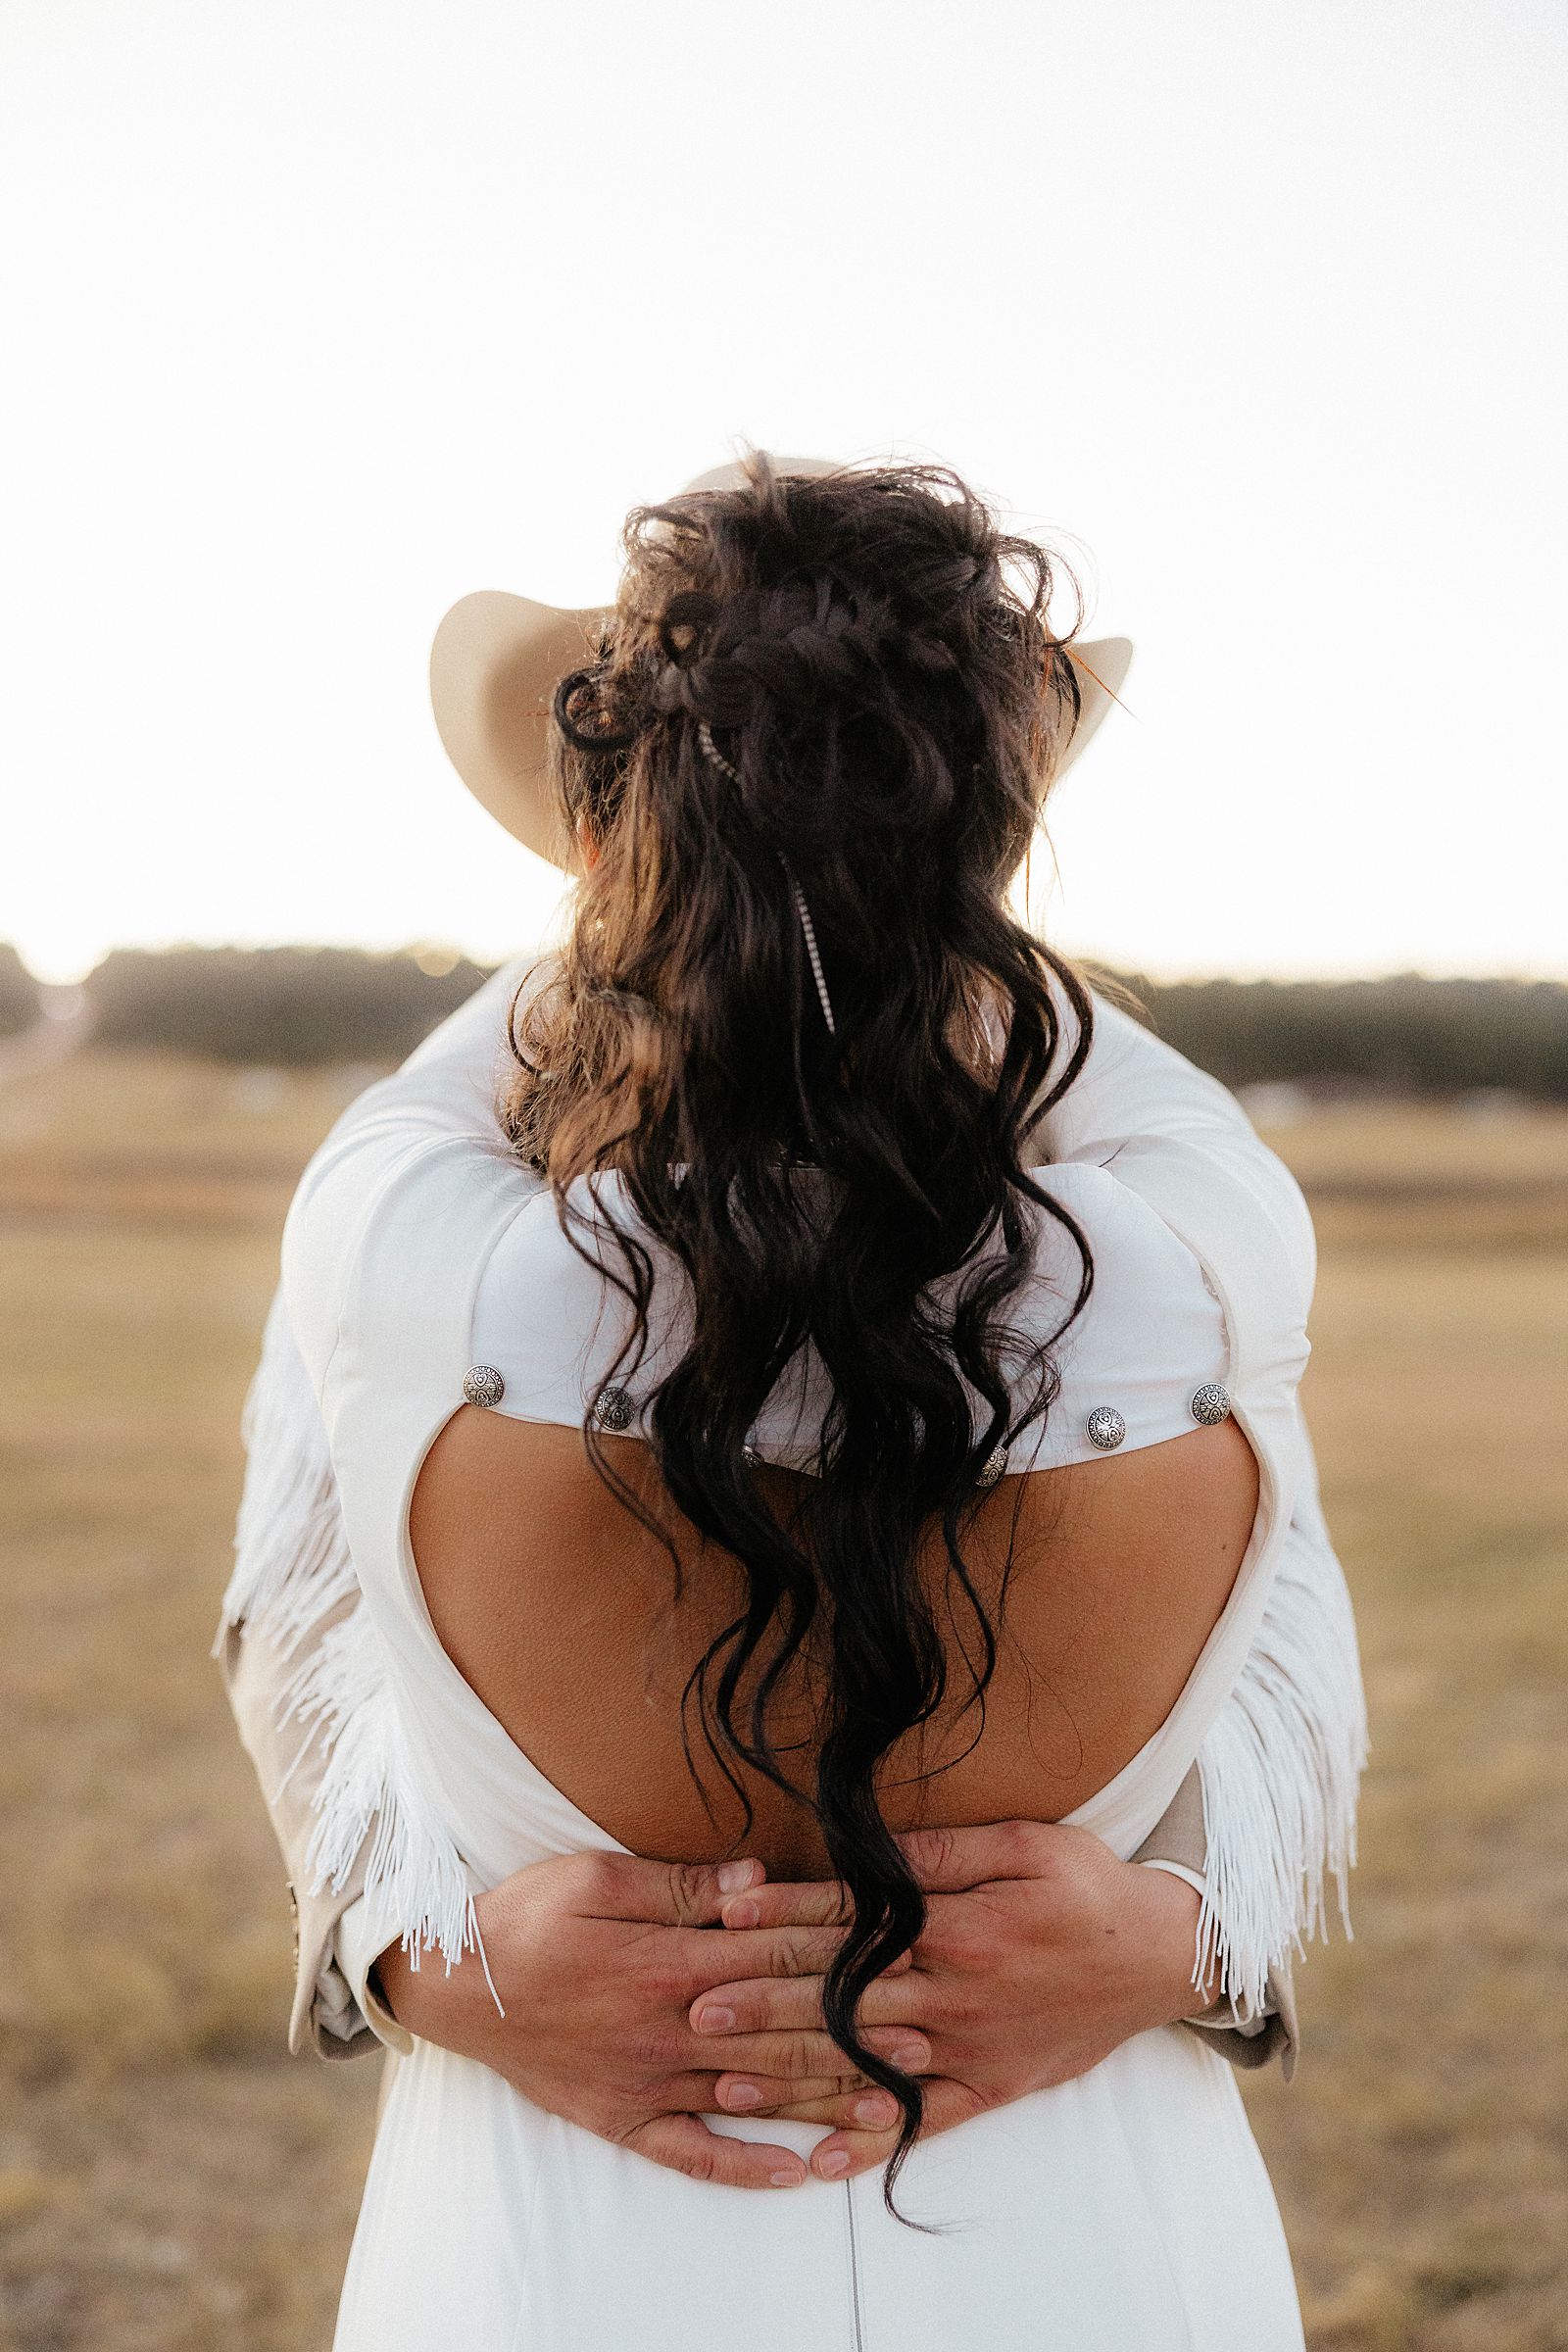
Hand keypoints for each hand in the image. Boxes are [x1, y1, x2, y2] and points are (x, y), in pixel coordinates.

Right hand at [370, 1850, 913, 2190]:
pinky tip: (794, 2177)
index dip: (842, 1963)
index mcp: (671, 1963)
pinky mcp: (622, 2118)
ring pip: (752, 2099)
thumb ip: (683, 1885)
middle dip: (857, 2038)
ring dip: (823, 2104)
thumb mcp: (599, 1876)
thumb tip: (758, 1880)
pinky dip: (743, 2169)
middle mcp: (671, 2030)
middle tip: (926, 2043)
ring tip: (889, 2112)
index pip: (776, 1962)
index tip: (903, 1963)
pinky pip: (690, 2154)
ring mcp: (649, 2082)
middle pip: (781, 2035)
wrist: (453, 1985)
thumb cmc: (527, 1917)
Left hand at [691, 1819, 1213, 2180]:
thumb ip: (940, 1852)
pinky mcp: (992, 2086)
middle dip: (765, 2002)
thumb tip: (868, 1850)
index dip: (785, 1917)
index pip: (853, 1923)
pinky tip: (821, 2158)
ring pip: (870, 2064)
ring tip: (729, 2080)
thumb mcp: (1022, 1842)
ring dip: (796, 2074)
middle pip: (846, 1998)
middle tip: (696, 2005)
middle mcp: (958, 1994)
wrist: (1161, 1957)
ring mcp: (973, 2048)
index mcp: (960, 1926)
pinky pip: (924, 2120)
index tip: (724, 1919)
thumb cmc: (1087, 1887)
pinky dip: (872, 2140)